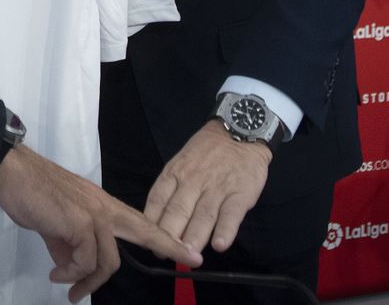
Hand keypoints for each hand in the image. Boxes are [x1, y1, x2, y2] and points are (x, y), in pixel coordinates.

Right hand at [0, 144, 200, 301]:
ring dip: (88, 282)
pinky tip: (56, 273)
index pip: (139, 223)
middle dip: (170, 247)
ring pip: (108, 261)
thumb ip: (68, 244)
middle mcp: (104, 208)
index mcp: (102, 205)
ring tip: (68, 288)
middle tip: (191, 262)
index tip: (186, 253)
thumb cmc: (33, 193)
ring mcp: (94, 214)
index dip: (163, 238)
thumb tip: (69, 267)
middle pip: (145, 231)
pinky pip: (85, 261)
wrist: (13, 172)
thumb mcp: (56, 224)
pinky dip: (71, 273)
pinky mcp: (80, 223)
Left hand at [144, 120, 270, 254]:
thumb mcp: (182, 163)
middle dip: (169, 236)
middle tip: (165, 254)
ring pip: (203, 215)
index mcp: (174, 173)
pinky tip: (220, 245)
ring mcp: (217, 187)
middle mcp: (193, 181)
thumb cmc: (207, 152)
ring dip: (195, 237)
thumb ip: (171, 189)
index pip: (158, 200)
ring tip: (189, 256)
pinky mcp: (240, 192)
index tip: (147, 241)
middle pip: (178, 211)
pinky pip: (231, 213)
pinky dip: (226, 230)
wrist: (240, 131)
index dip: (151, 223)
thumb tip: (156, 220)